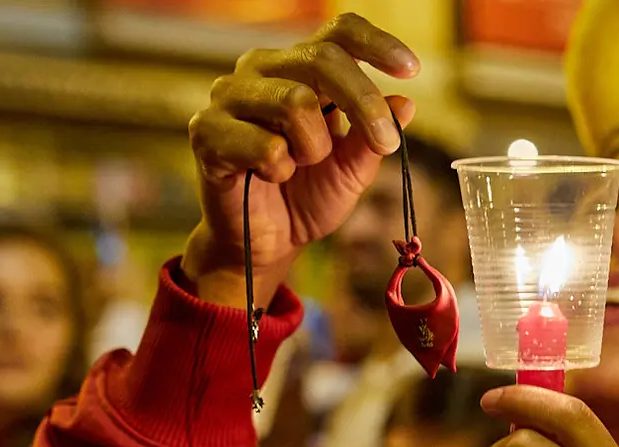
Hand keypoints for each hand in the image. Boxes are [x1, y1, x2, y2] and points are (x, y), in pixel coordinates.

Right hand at [184, 13, 418, 306]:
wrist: (268, 242)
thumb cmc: (307, 196)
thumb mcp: (352, 169)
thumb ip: (372, 136)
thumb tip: (405, 104)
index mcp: (299, 68)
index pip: (338, 32)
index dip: (376, 43)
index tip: (411, 69)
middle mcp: (261, 70)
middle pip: (322, 59)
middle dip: (364, 104)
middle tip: (384, 144)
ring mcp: (229, 97)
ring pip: (294, 101)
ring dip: (314, 147)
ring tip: (303, 164)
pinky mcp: (207, 132)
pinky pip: (264, 144)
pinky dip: (280, 169)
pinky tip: (270, 176)